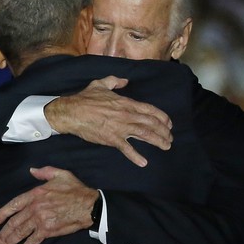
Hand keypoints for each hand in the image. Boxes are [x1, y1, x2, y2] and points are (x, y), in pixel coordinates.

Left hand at [0, 166, 99, 243]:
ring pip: (21, 231)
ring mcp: (40, 220)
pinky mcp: (48, 230)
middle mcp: (34, 207)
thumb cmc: (75, 189)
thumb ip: (44, 172)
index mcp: (35, 194)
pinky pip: (33, 241)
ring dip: (11, 240)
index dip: (3, 213)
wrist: (88, 205)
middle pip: (15, 221)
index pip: (14, 204)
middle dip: (5, 232)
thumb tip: (31, 170)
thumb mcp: (60, 174)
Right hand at [44, 76, 171, 166]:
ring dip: (158, 141)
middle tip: (170, 137)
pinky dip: (136, 156)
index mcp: (126, 103)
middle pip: (151, 123)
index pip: (150, 110)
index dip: (162, 117)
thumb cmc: (85, 98)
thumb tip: (124, 80)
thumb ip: (114, 81)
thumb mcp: (101, 84)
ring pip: (145, 134)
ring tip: (166, 146)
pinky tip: (143, 162)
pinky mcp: (112, 139)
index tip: (169, 123)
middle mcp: (127, 115)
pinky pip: (127, 149)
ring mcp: (121, 128)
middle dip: (164, 131)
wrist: (72, 112)